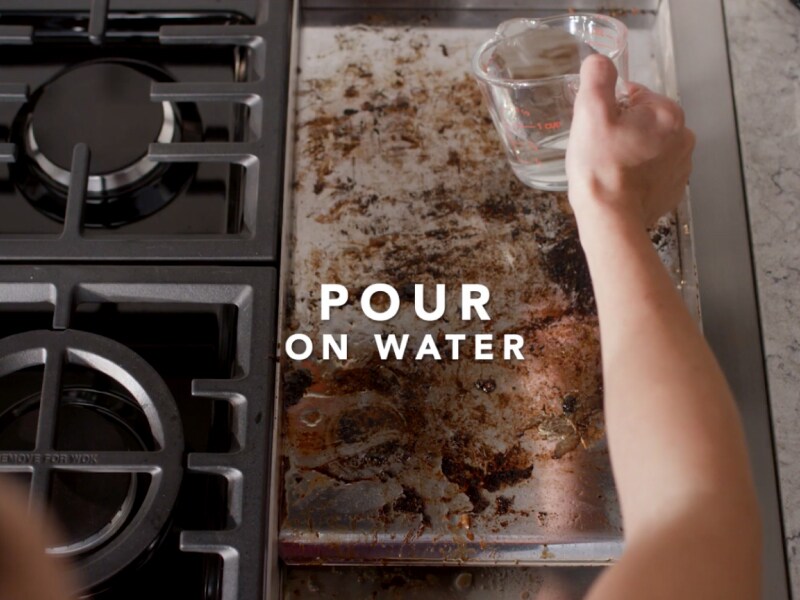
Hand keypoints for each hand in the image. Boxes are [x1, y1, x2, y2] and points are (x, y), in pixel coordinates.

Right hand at [566, 54, 694, 226]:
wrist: (611, 220)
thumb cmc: (600, 168)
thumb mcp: (590, 113)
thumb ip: (597, 78)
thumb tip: (600, 62)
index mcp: (667, 113)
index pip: (634, 96)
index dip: (609, 110)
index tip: (598, 130)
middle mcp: (684, 137)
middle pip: (643, 121)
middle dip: (621, 131)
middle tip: (600, 151)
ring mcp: (681, 166)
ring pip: (648, 146)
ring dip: (630, 152)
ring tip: (609, 169)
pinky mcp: (673, 189)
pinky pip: (652, 171)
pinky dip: (637, 175)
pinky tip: (620, 185)